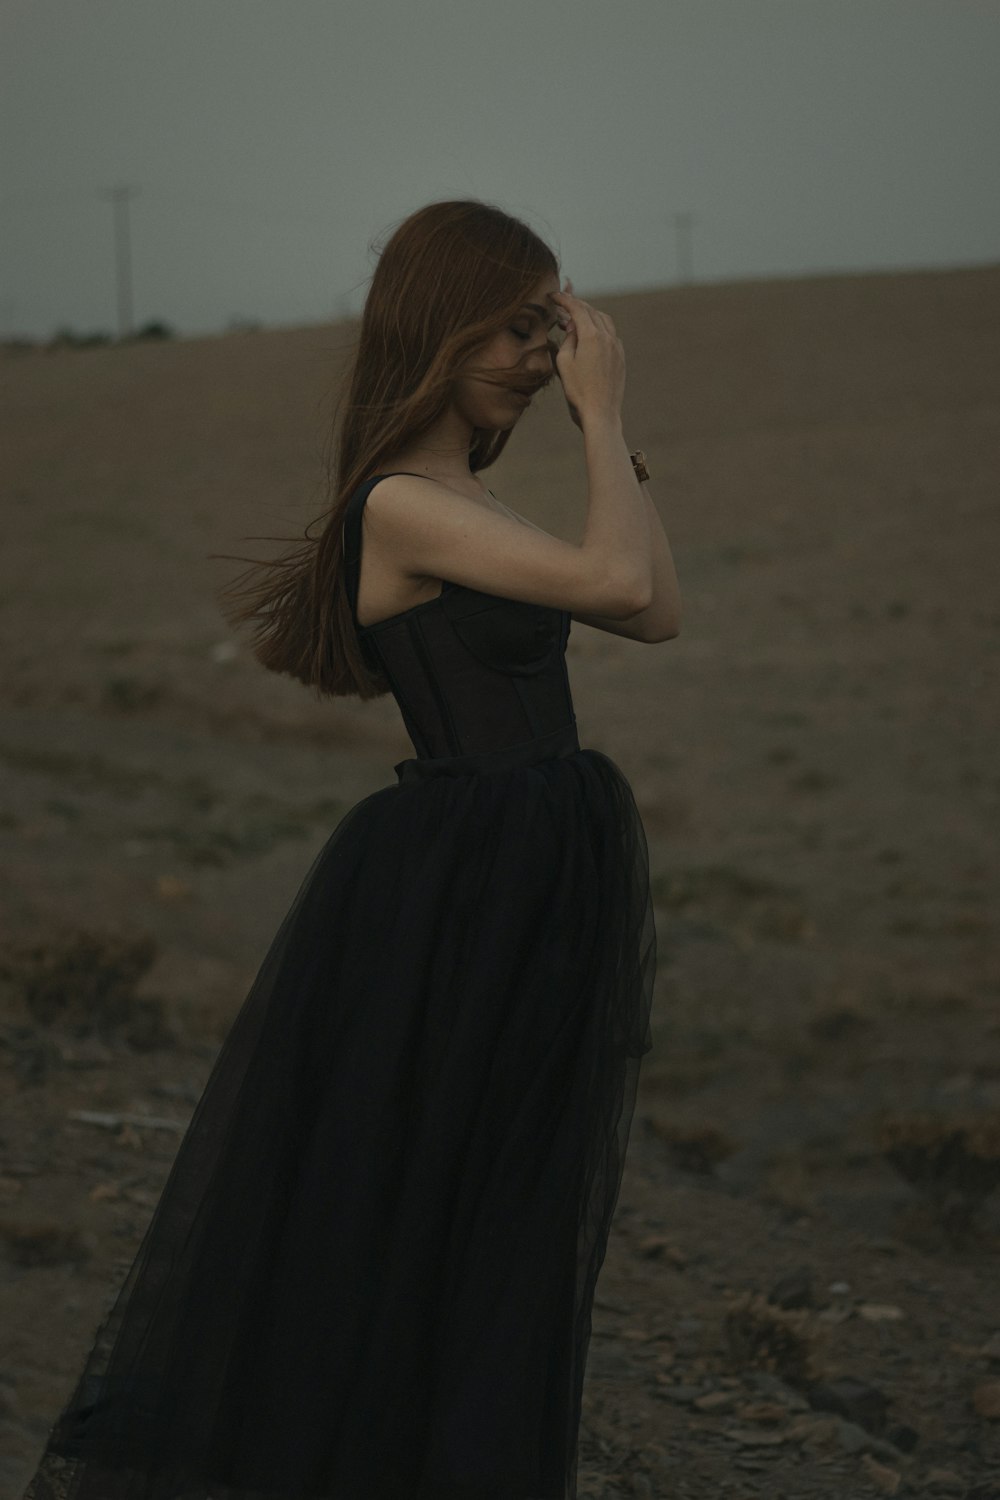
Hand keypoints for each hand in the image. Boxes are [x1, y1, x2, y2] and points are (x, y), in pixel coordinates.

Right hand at [546, 277, 624, 429]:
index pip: (577, 309)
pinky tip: (592, 336)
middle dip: (577, 306)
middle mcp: (607, 337)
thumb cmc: (578, 391)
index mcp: (591, 336)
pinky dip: (600, 329)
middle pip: (592, 311)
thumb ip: (568, 339)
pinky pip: (611, 335)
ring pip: (604, 321)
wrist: (600, 413)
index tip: (554, 295)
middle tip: (564, 306)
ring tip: (577, 319)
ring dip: (591, 315)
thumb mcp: (564, 363)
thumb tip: (573, 327)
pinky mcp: (621, 357)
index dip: (565, 299)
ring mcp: (617, 347)